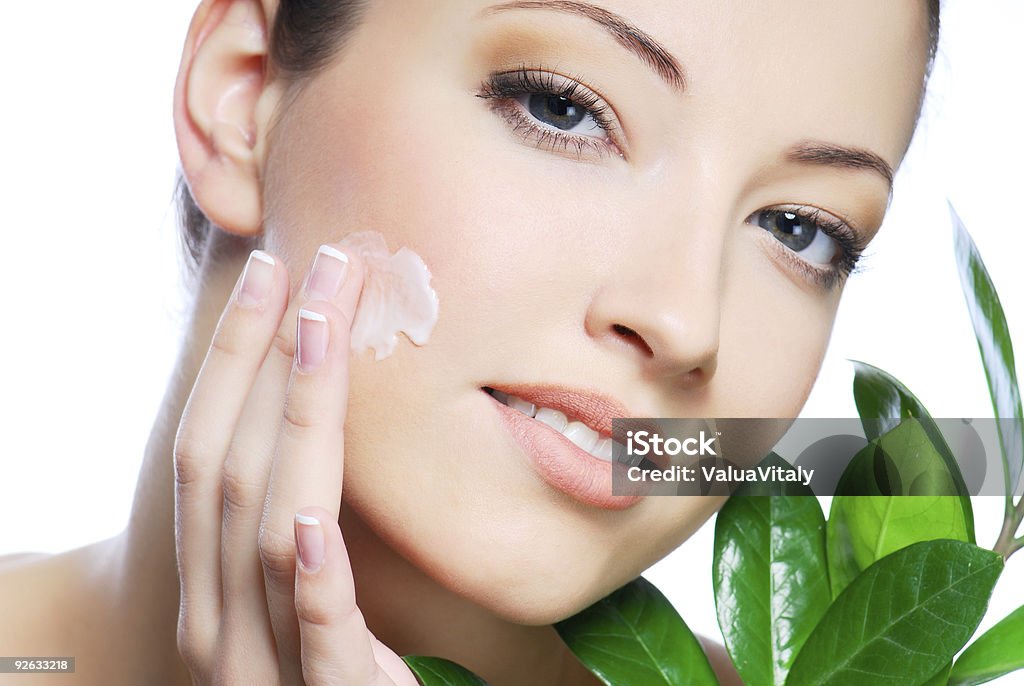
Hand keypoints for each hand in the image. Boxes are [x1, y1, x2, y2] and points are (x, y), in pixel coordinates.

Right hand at [173, 244, 418, 684]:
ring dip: (297, 421)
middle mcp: (217, 622)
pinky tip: (311, 520)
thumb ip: (300, 528)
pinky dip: (309, 578)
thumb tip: (321, 423)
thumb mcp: (304, 597)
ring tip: (324, 332)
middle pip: (228, 469)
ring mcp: (262, 668)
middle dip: (268, 361)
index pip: (208, 452)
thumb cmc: (328, 678)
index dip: (234, 362)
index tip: (274, 278)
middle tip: (315, 267)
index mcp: (211, 585)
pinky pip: (312, 635)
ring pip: (267, 527)